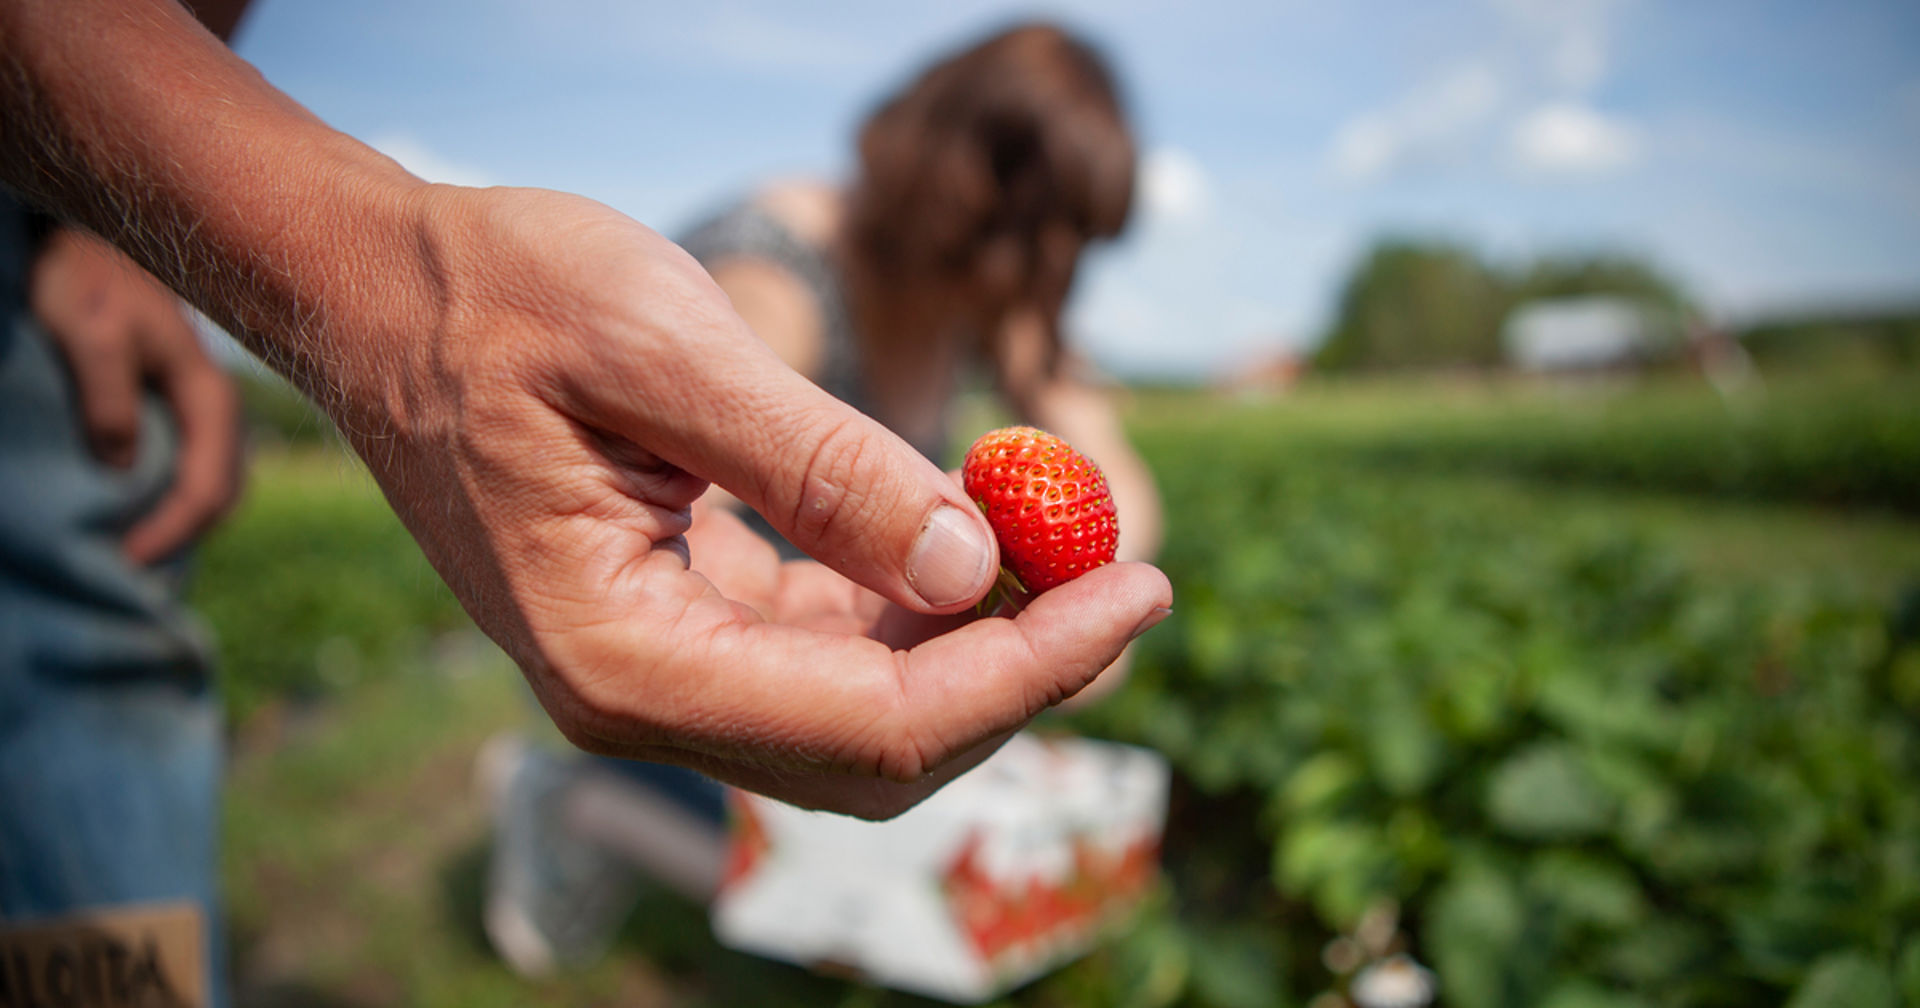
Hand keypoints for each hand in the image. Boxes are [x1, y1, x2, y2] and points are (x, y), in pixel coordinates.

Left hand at [28, 226, 241, 564]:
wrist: (85, 231)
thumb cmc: (82, 272)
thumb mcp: (87, 327)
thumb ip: (108, 394)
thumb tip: (121, 466)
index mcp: (208, 393)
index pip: (210, 485)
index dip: (174, 529)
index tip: (125, 558)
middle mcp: (216, 404)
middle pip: (224, 492)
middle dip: (184, 533)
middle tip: (128, 561)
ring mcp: (200, 404)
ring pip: (212, 480)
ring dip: (181, 516)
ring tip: (134, 538)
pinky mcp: (179, 401)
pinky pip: (193, 463)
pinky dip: (173, 493)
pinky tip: (138, 498)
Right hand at [338, 187, 1171, 817]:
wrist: (381, 294)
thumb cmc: (494, 299)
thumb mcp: (660, 351)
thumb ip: (818, 468)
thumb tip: (969, 566)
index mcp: (623, 658)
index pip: (875, 724)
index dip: (1027, 670)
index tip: (1139, 588)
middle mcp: (642, 696)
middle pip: (880, 749)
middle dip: (1021, 676)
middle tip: (1129, 577)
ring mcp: (660, 671)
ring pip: (862, 713)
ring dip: (977, 646)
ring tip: (1066, 544)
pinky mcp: (680, 628)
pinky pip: (824, 655)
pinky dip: (913, 610)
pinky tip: (965, 535)